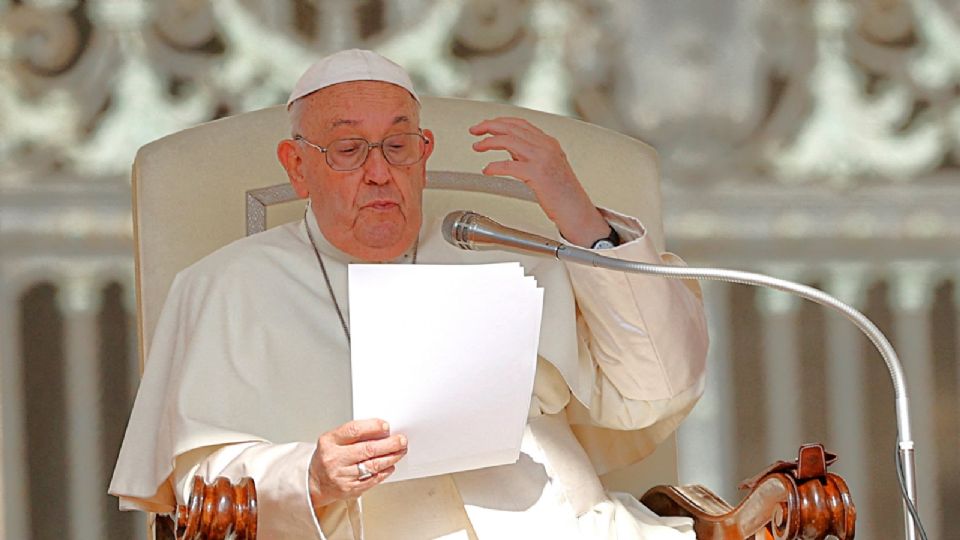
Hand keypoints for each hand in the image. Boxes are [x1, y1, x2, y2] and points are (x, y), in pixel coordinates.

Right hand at [308, 419, 406, 507]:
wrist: (315, 482)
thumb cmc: (328, 457)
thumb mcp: (333, 440)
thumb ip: (354, 434)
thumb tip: (381, 430)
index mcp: (329, 442)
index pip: (353, 430)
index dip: (373, 427)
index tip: (386, 426)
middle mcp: (334, 459)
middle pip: (367, 449)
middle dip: (389, 444)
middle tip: (401, 440)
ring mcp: (341, 475)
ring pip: (373, 465)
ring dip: (391, 457)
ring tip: (400, 451)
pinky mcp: (349, 489)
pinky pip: (372, 479)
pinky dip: (384, 472)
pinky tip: (390, 466)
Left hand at [469, 117, 610, 246]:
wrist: (577, 211)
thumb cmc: (562, 194)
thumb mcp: (547, 166)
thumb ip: (528, 154)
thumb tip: (507, 146)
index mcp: (549, 143)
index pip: (520, 123)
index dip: (499, 121)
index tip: (485, 125)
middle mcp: (546, 146)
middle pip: (512, 127)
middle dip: (489, 126)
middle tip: (475, 131)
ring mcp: (543, 159)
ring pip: (509, 141)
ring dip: (489, 142)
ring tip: (477, 147)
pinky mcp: (538, 174)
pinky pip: (509, 165)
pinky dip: (494, 166)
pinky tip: (487, 170)